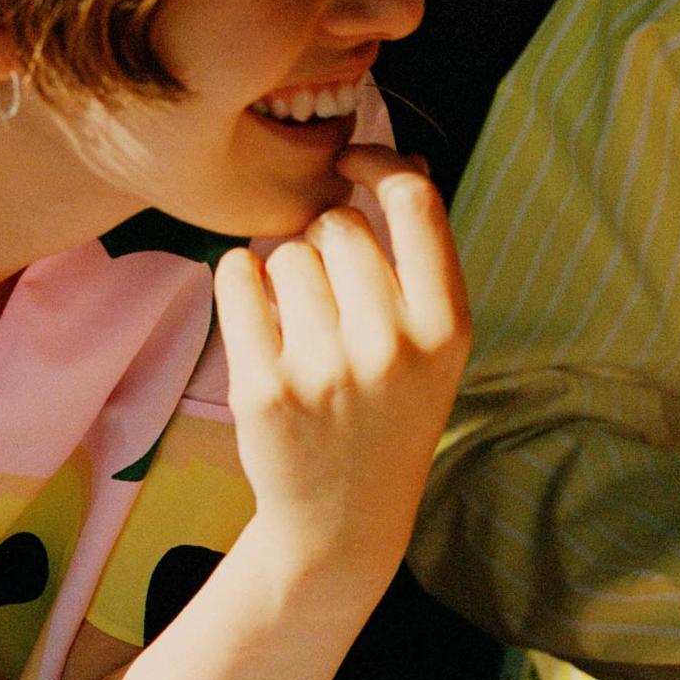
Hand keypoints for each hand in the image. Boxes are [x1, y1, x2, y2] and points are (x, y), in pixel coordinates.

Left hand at [213, 145, 470, 593]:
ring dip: (282, 272)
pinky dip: (238, 281)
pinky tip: (257, 316)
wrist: (341, 522)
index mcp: (446, 328)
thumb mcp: (432, 347)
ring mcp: (323, 369)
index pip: (416, 201)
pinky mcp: (261, 388)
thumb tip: (406, 157)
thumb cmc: (387, 414)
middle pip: (337, 224)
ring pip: (284, 252)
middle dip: (325, 241)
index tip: (356, 161)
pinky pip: (234, 278)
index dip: (381, 161)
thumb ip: (422, 258)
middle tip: (329, 298)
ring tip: (301, 328)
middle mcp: (391, 346)